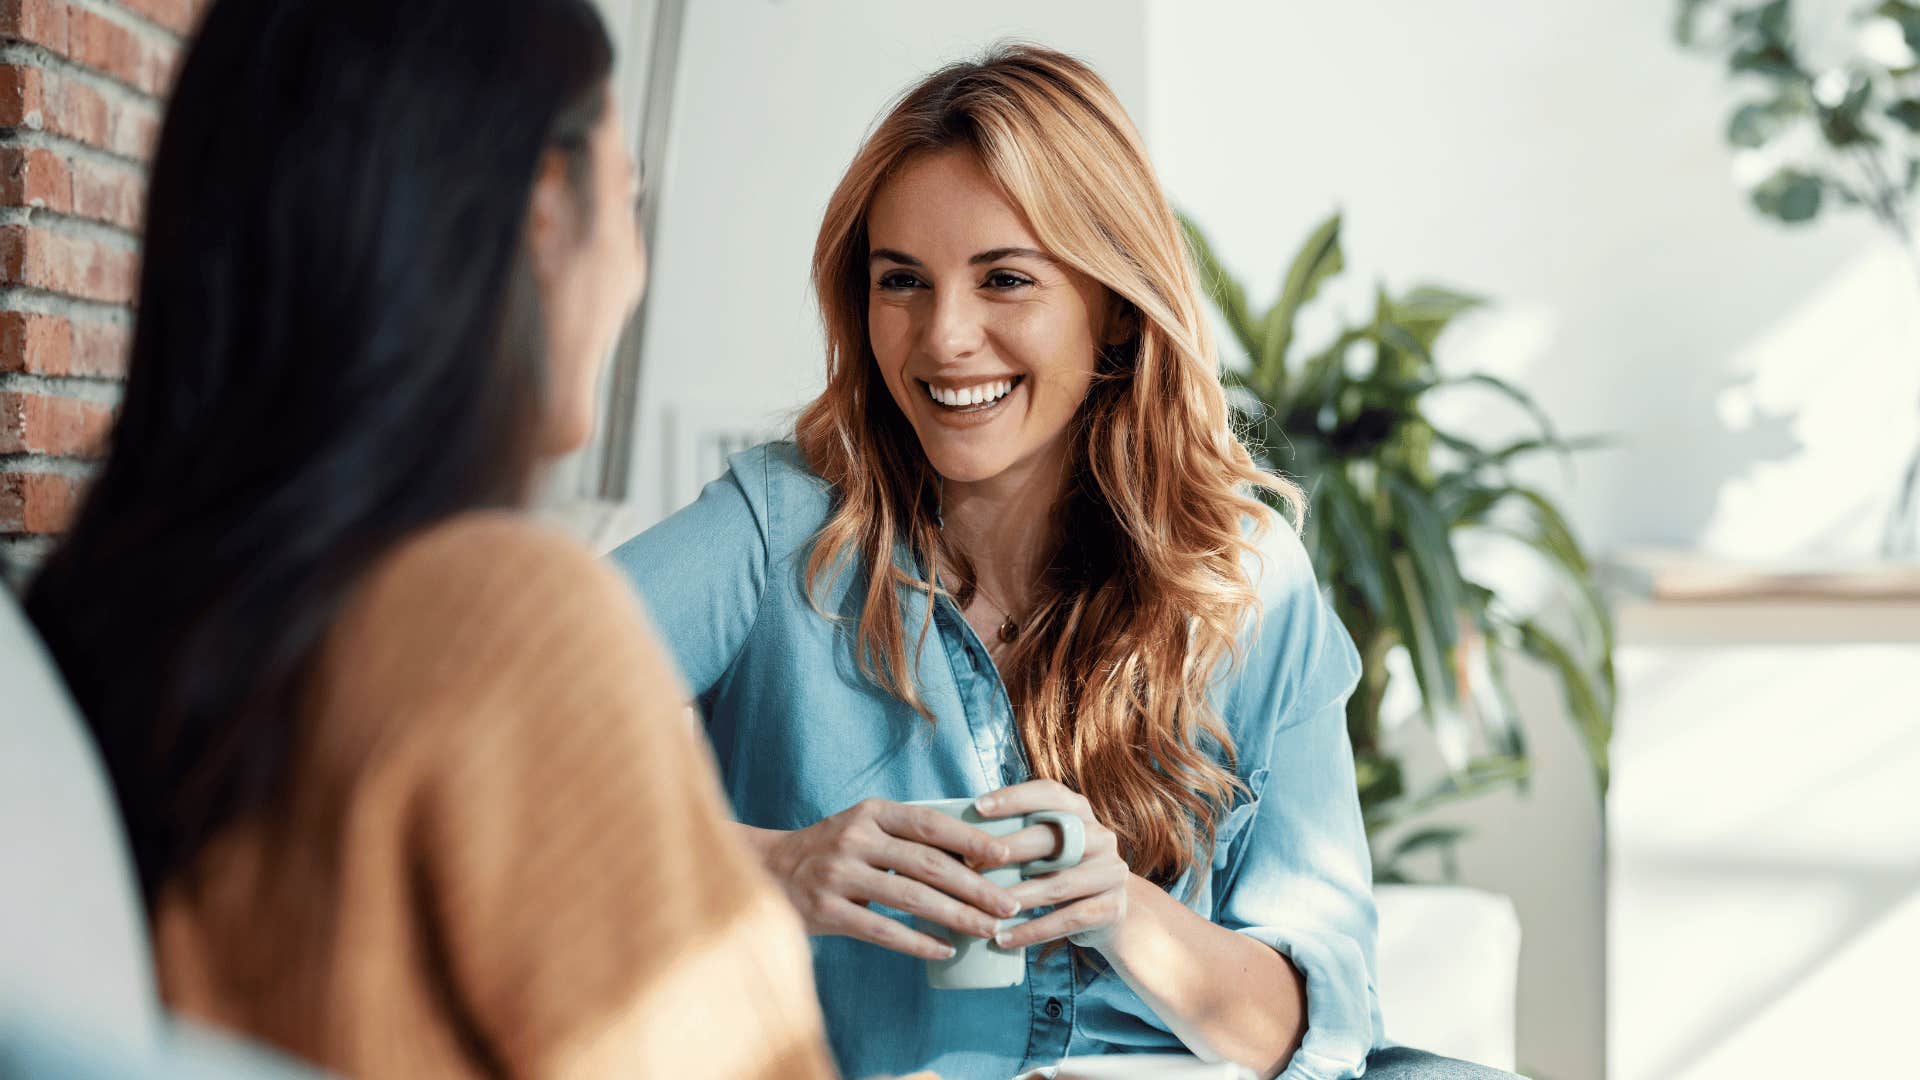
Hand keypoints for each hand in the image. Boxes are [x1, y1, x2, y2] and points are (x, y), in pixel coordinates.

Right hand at [762, 799, 1022, 960]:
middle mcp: (854, 838)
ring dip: (956, 916)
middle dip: (975, 886)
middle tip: (1009, 905)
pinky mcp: (826, 910)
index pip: (930, 824)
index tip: (1006, 857)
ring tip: (987, 929)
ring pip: (910, 897)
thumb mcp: (864, 829)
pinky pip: (882, 930)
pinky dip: (918, 941)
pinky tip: (945, 950)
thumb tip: (974, 858)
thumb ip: (906, 838)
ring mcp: (838, 874)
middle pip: (928, 863)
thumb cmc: (831, 850)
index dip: (970, 839)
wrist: (766, 871)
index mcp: (870, 812)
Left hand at [973, 780, 1131, 949]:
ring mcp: (1110, 873)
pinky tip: (1003, 939)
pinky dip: (1031, 932)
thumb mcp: (1048, 845)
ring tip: (982, 908)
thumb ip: (1018, 832)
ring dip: (1016, 898)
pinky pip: (1066, 920)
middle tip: (968, 863)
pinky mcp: (1110, 908)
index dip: (1014, 797)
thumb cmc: (1060, 871)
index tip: (977, 807)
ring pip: (1057, 885)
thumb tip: (956, 831)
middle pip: (1052, 838)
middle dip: (1007, 850)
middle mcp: (1100, 837)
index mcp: (1080, 812)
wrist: (1108, 912)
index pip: (1049, 794)